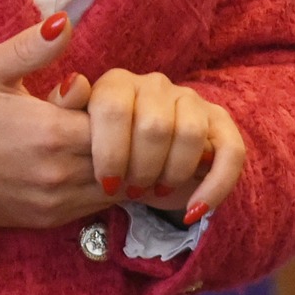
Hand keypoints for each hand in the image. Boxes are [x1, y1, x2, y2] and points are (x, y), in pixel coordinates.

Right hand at [0, 14, 105, 227]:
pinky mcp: (46, 219)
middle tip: (93, 119)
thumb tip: (64, 21)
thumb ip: (33, 47)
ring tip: (89, 141)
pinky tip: (79, 165)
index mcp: (52, 132)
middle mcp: (59, 173)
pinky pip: (93, 207)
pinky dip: (98, 187)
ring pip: (115, 187)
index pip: (118, 124)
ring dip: (114, 164)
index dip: (115, 110)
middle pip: (122, 158)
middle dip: (119, 138)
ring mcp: (54, 202)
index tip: (93, 99)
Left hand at [56, 69, 245, 227]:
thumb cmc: (98, 153)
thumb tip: (73, 85)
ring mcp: (190, 101)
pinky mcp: (220, 124)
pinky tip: (194, 210)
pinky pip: (230, 152)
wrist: (134, 169)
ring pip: (190, 134)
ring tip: (154, 189)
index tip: (105, 182)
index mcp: (116, 83)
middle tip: (130, 188)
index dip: (110, 151)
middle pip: (154, 125)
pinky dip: (214, 187)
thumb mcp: (69, 135)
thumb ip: (63, 111)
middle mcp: (155, 85)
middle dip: (141, 168)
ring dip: (171, 173)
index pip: (114, 107)